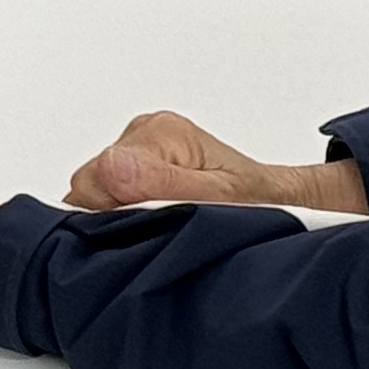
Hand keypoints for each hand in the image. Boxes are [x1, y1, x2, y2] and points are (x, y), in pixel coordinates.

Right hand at [64, 110, 366, 215]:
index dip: (112, 214)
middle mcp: (143, 133)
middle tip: (157, 236)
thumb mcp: (221, 201)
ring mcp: (136, 148)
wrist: (279, 202)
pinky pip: (104, 195)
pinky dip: (120, 218)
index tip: (145, 232)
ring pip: (92, 193)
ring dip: (117, 219)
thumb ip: (165, 186)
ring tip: (162, 230)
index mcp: (161, 132)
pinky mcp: (134, 166)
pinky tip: (152, 227)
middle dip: (113, 218)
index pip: (99, 175)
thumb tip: (112, 169)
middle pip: (89, 183)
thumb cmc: (260, 204)